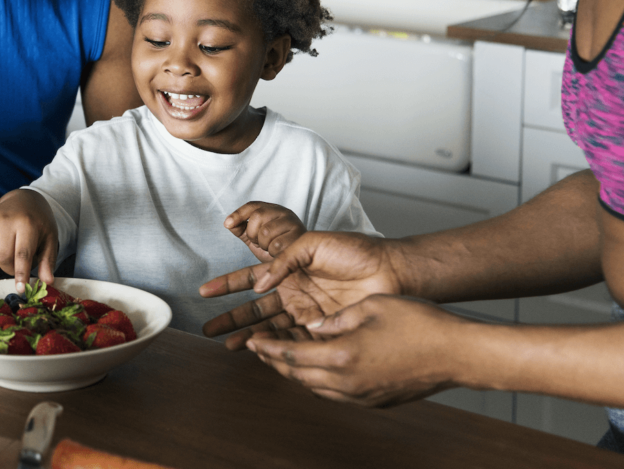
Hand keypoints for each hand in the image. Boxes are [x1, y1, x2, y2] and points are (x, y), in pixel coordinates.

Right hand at [0, 189, 58, 292]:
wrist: (22, 200)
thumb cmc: (37, 221)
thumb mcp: (49, 239)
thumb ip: (47, 261)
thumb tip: (47, 281)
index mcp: (26, 223)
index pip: (22, 254)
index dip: (21, 274)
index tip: (21, 288)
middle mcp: (5, 220)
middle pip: (3, 258)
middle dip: (11, 268)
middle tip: (18, 264)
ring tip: (8, 249)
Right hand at [200, 231, 401, 347]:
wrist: (390, 270)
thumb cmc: (354, 250)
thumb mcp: (311, 243)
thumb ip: (283, 259)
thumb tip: (260, 284)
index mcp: (288, 269)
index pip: (251, 278)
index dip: (228, 285)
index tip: (205, 292)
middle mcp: (294, 292)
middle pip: (255, 308)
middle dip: (231, 318)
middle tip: (209, 329)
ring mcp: (307, 313)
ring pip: (270, 328)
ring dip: (249, 337)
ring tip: (228, 347)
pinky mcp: (322, 330)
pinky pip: (294, 342)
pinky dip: (276, 347)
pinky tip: (260, 352)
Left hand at [224, 201, 305, 261]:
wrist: (296, 263)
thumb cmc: (275, 248)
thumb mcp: (255, 238)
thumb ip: (241, 229)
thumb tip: (228, 223)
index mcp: (272, 210)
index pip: (252, 206)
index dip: (238, 214)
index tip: (227, 224)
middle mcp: (284, 212)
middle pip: (257, 216)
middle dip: (252, 233)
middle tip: (259, 243)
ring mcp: (293, 223)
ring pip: (266, 232)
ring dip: (264, 245)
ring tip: (270, 248)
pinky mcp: (299, 237)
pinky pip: (276, 245)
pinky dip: (273, 252)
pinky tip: (279, 253)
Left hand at [246, 294, 466, 406]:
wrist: (457, 353)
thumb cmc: (419, 323)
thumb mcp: (370, 306)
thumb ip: (335, 318)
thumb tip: (311, 325)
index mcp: (342, 355)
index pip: (291, 355)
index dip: (267, 348)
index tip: (250, 341)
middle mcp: (348, 382)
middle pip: (298, 376)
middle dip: (275, 362)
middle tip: (258, 348)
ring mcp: (362, 396)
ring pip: (315, 388)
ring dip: (296, 373)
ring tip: (283, 357)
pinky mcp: (375, 402)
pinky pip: (335, 394)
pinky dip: (318, 381)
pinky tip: (317, 368)